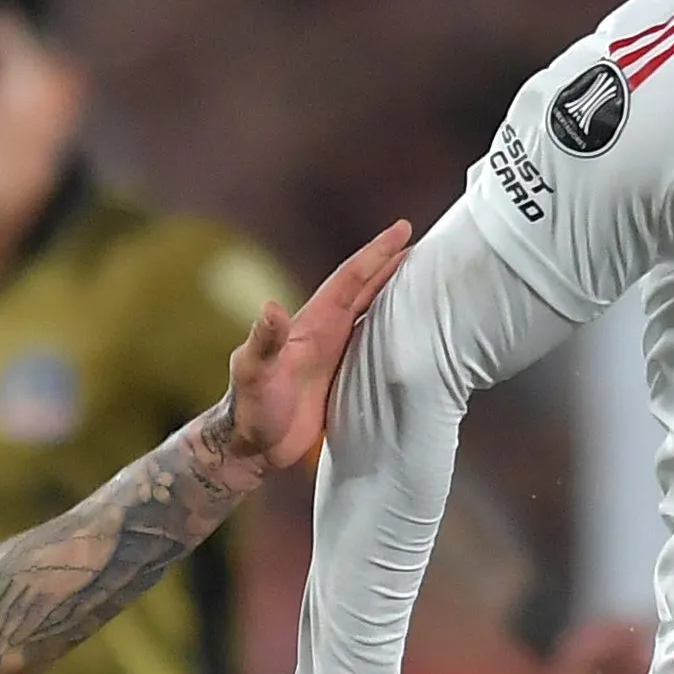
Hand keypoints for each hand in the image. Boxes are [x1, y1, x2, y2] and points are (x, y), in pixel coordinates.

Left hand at [203, 219, 411, 473]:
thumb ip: (264, 340)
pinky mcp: (342, 377)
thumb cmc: (249, 408)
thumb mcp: (254, 372)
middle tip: (423, 244)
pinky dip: (394, 332)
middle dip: (392, 264)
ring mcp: (335, 353)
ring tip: (424, 278)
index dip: (376, 254)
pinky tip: (410, 330)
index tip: (402, 229)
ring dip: (396, 294)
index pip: (350, 280)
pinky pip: (374, 346)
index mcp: (313, 323)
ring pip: (372, 314)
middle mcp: (327, 332)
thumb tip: (272, 307)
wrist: (250, 444)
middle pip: (366, 289)